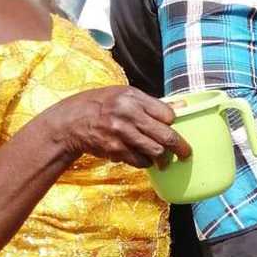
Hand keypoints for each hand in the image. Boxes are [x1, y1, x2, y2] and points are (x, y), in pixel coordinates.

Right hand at [46, 87, 190, 169]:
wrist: (70, 122)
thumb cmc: (100, 105)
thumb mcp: (123, 95)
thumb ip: (150, 103)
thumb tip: (181, 107)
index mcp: (132, 97)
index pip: (167, 114)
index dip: (172, 122)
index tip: (172, 126)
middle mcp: (128, 114)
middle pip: (166, 135)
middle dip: (180, 147)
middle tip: (186, 153)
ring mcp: (121, 134)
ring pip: (155, 151)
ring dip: (162, 158)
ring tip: (164, 159)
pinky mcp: (115, 150)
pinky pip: (140, 161)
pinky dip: (145, 161)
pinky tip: (143, 158)